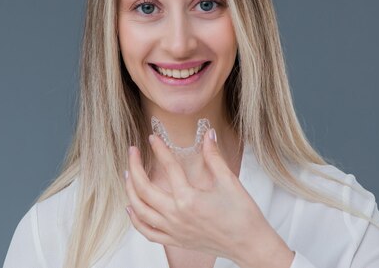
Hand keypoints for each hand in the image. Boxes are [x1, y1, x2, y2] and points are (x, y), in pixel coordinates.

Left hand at [123, 129, 294, 267]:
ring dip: (130, 190)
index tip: (152, 138)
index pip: (168, 167)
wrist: (250, 245)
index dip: (159, 149)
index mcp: (189, 199)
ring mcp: (173, 230)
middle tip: (133, 151)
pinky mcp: (175, 240)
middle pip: (144, 189)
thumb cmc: (243, 215)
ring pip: (140, 210)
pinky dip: (135, 220)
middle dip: (134, 166)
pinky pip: (147, 232)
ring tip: (127, 173)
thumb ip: (214, 157)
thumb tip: (208, 134)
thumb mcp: (229, 181)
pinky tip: (131, 208)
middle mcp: (176, 216)